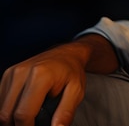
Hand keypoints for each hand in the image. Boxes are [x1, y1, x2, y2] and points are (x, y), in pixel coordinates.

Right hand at [0, 34, 117, 125]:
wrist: (66, 54)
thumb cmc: (72, 72)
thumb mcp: (76, 91)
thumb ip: (66, 112)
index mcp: (40, 75)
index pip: (23, 113)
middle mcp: (22, 72)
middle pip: (7, 113)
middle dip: (18, 125)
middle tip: (33, 125)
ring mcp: (12, 73)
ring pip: (1, 109)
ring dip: (11, 120)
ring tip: (29, 119)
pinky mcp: (7, 75)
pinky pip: (0, 100)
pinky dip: (8, 110)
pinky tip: (21, 111)